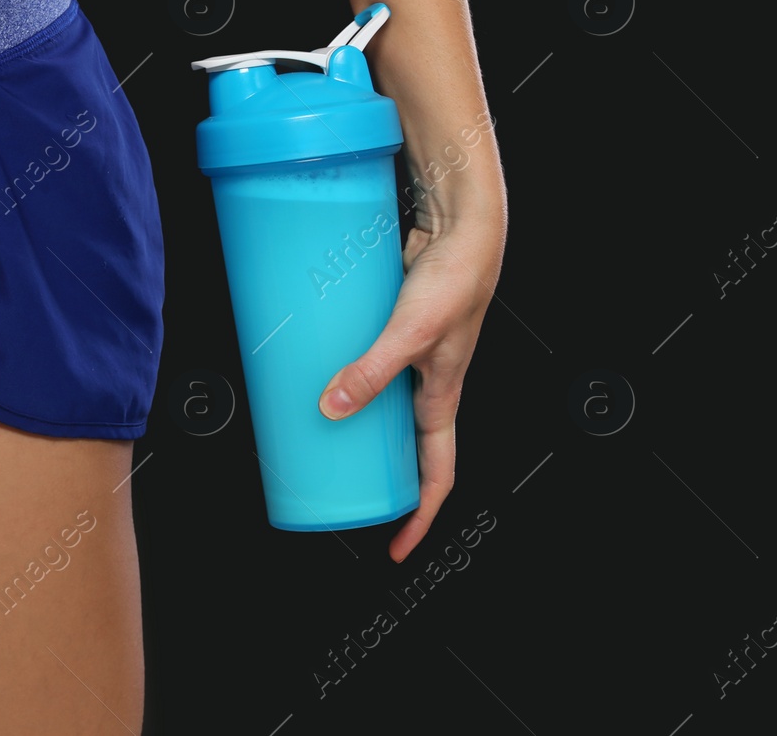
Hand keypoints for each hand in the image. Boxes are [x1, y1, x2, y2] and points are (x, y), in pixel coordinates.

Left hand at [316, 214, 505, 561]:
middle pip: (403, 446)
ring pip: (381, 404)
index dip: (419, 517)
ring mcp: (411, 357)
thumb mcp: (409, 334)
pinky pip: (367, 364)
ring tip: (314, 436)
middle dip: (377, 476)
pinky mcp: (393, 329)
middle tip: (340, 494)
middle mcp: (428, 384)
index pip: (436, 476)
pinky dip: (344, 373)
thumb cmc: (454, 280)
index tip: (396, 547)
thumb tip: (331, 410)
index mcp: (442, 399)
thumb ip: (371, 371)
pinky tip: (314, 369)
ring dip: (353, 420)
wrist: (462, 228)